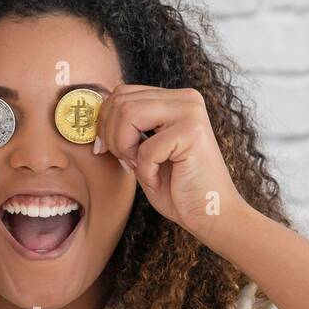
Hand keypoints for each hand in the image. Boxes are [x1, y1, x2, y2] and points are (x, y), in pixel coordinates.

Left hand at [96, 84, 247, 243]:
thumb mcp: (144, 153)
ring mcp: (191, 112)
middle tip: (128, 162)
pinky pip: (145, 148)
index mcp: (175, 99)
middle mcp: (186, 98)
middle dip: (112, 137)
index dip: (105, 124)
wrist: (212, 215)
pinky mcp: (192, 133)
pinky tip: (159, 180)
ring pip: (128, 114)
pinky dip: (144, 171)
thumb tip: (95, 118)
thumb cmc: (178, 189)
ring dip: (125, 148)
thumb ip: (126, 130)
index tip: (108, 151)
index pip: (122, 93)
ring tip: (142, 168)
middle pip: (121, 100)